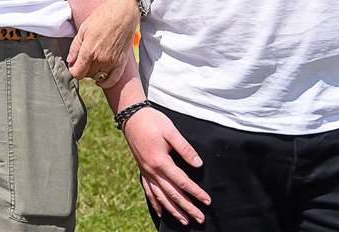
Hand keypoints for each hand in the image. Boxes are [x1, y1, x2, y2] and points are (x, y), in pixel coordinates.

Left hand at [68, 0, 139, 83]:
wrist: (123, 14)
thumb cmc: (101, 18)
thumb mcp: (83, 29)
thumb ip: (75, 47)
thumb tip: (70, 61)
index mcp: (89, 51)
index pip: (77, 73)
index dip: (73, 70)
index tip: (73, 65)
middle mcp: (101, 60)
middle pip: (87, 75)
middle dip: (82, 69)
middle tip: (83, 60)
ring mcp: (112, 62)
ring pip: (98, 77)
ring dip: (93, 73)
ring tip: (92, 63)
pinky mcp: (122, 63)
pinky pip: (113, 80)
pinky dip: (106, 82)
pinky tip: (100, 80)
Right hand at [122, 107, 209, 225]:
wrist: (131, 116)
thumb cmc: (152, 121)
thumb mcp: (171, 131)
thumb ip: (185, 148)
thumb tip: (198, 164)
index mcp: (161, 161)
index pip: (182, 182)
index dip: (196, 192)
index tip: (207, 201)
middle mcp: (152, 170)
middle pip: (172, 194)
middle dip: (187, 208)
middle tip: (200, 219)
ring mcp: (146, 172)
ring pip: (161, 196)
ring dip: (173, 210)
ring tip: (184, 221)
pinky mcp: (142, 170)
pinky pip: (148, 191)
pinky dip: (155, 203)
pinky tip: (161, 212)